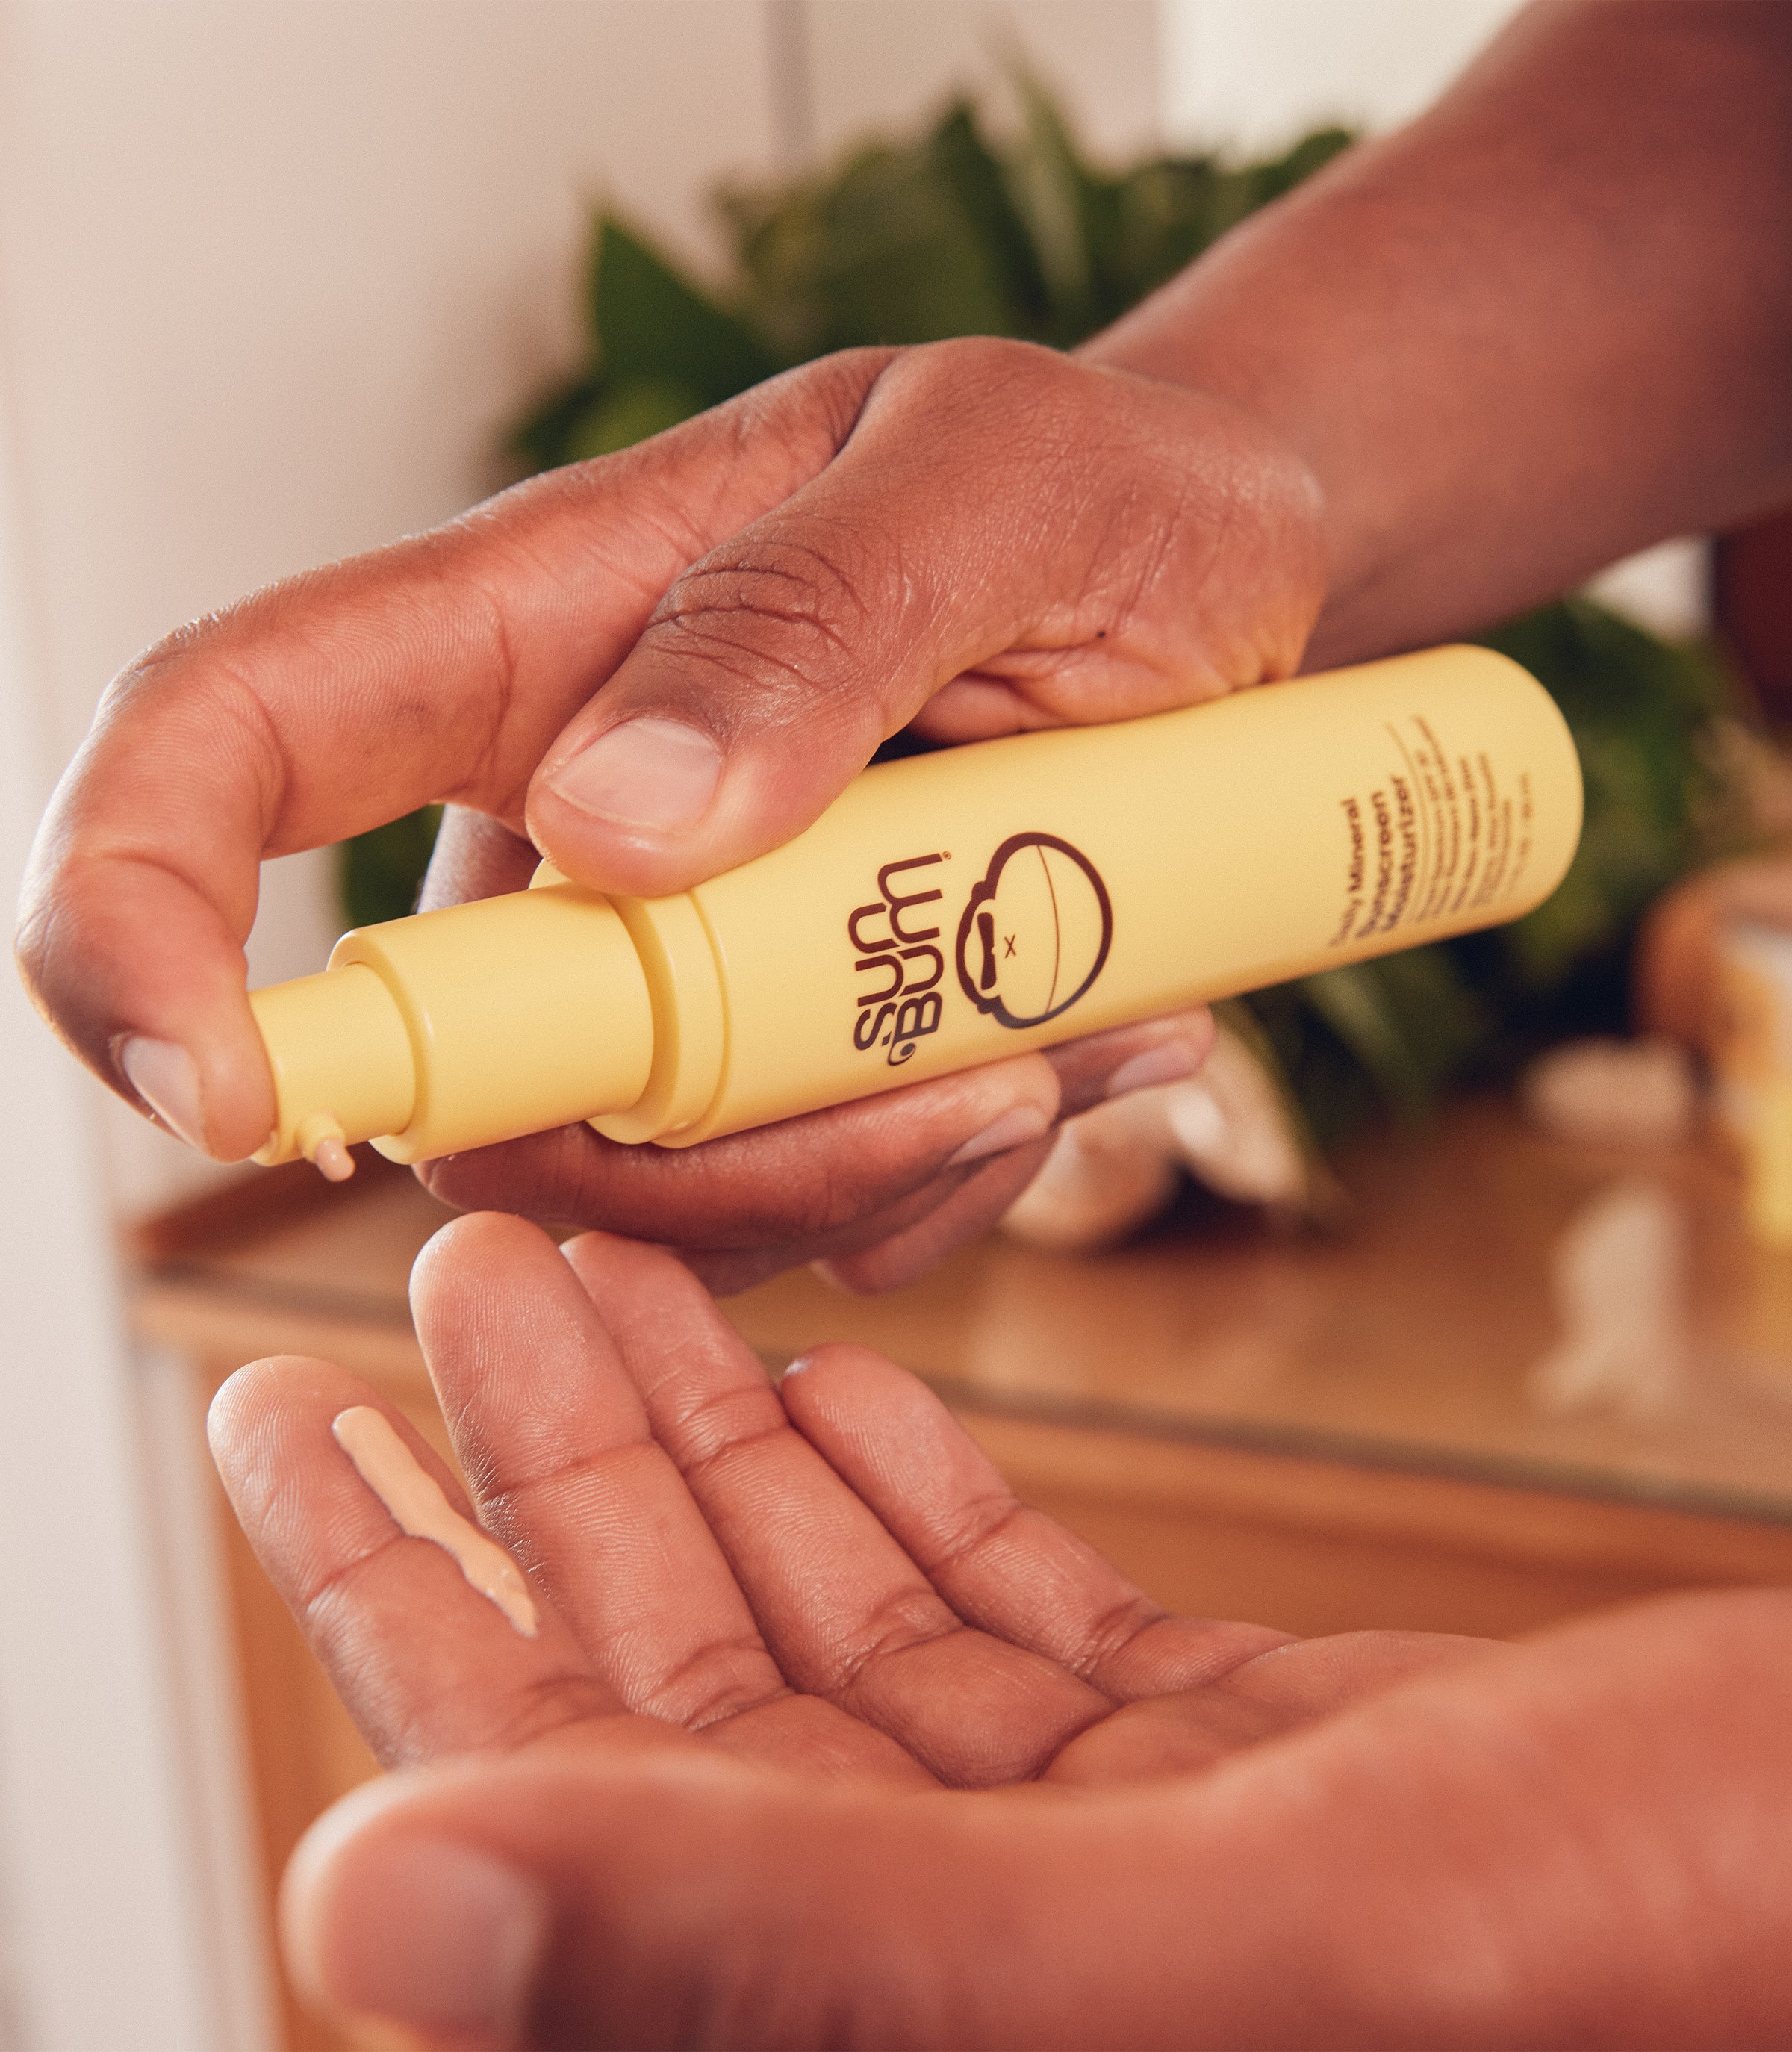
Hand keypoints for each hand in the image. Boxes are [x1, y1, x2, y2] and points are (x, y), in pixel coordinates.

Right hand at [18, 337, 1318, 1285]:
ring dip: (870, 1166)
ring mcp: (665, 962)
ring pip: (644, 1188)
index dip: (136, 919)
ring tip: (1093, 1029)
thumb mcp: (1006, 489)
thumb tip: (615, 821)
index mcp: (536, 630)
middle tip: (996, 1079)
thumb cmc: (1104, 495)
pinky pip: (787, 1208)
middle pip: (468, 1077)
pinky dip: (935, 1177)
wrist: (1222, 585)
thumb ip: (816, 612)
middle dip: (708, 1154)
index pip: (223, 743)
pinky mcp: (777, 1056)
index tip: (211, 1091)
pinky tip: (1086, 1056)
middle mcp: (558, 821)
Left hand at [211, 1214, 1791, 2047]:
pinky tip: (837, 1383)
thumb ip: (785, 1948)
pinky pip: (1002, 1624)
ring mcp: (1107, 1873)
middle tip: (463, 1265)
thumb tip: (371, 1899)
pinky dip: (907, 1494)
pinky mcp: (1233, 1779)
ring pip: (831, 1637)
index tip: (291, 1412)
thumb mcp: (1207, 1944)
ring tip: (611, 1276)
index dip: (407, 1603)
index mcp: (915, 2021)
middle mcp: (982, 1967)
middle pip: (681, 1700)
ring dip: (716, 1449)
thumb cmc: (1651, 1953)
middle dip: (556, 1471)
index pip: (566, 1817)